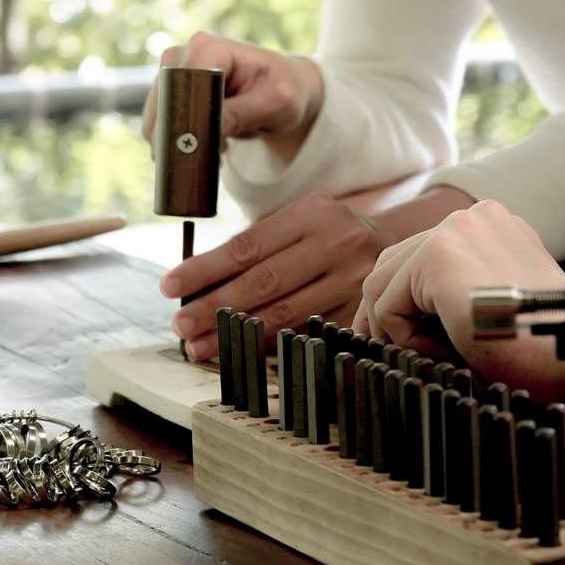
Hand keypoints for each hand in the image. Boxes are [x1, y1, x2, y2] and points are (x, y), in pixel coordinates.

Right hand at [141, 31, 323, 161]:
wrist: (288, 88)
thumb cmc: (287, 91)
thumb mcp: (275, 105)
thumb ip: (240, 115)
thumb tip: (206, 131)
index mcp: (211, 48)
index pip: (182, 87)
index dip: (187, 120)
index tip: (204, 148)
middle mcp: (186, 52)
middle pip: (164, 103)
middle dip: (180, 136)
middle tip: (209, 158)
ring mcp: (176, 69)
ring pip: (159, 116)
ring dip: (181, 140)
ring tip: (216, 152)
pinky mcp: (173, 87)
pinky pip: (163, 120)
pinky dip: (181, 139)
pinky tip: (208, 146)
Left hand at [161, 192, 389, 359]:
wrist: (394, 245)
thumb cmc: (327, 234)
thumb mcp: (298, 221)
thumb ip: (256, 246)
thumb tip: (195, 285)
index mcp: (313, 214)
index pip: (248, 246)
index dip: (205, 269)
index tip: (170, 287)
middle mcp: (338, 244)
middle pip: (264, 282)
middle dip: (215, 308)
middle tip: (181, 326)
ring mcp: (354, 282)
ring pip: (285, 314)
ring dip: (237, 334)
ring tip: (201, 346)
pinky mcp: (361, 313)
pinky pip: (305, 334)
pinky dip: (269, 344)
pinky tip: (242, 351)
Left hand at [353, 200, 564, 397]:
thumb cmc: (544, 348)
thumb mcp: (501, 308)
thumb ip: (461, 295)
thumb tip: (402, 314)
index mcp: (496, 228)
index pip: (425, 255)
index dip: (405, 300)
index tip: (403, 336)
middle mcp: (476, 218)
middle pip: (396, 261)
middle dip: (384, 309)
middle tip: (385, 348)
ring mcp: (455, 231)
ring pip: (385, 283)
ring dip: (397, 329)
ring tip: (432, 358)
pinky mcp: (437, 258)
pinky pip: (388, 305)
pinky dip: (404, 339)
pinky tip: (444, 354)